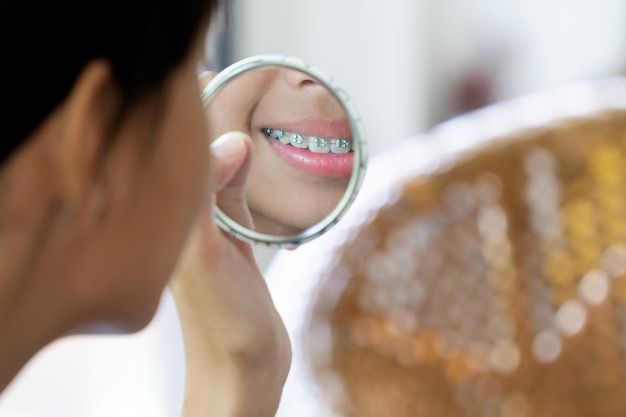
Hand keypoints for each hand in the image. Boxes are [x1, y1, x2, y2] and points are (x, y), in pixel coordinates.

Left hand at [169, 74, 290, 416]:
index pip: (181, 156)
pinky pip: (239, 201)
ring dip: (237, 151)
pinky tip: (262, 169)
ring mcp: (211, 236)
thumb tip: (231, 143)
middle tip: (247, 101)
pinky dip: (250, 179)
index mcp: (175, 222)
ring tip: (256, 124)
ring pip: (221, 179)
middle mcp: (187, 224)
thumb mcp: (212, 257)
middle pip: (200, 161)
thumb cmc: (224, 324)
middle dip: (221, 128)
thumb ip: (213, 199)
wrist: (244, 370)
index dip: (196, 119)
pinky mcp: (235, 249)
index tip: (222, 87)